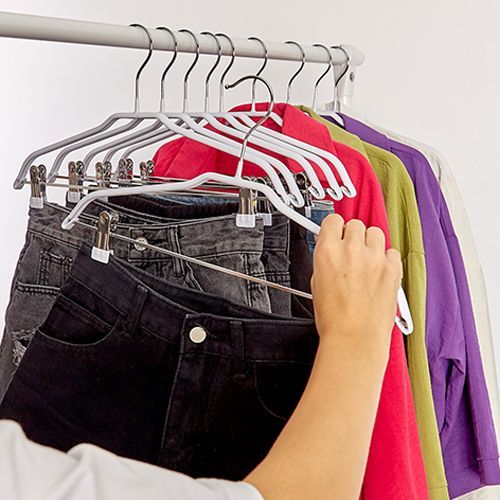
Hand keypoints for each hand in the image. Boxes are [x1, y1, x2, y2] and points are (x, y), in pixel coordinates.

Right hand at [311, 215, 401, 361]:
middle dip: (352, 236)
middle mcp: (352, 249)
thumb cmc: (334, 319)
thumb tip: (331, 250)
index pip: (332, 220)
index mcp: (328, 251)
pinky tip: (378, 271)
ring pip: (375, 232)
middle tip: (350, 251)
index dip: (334, 228)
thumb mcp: (316, 282)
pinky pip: (391, 251)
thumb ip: (325, 259)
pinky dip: (386, 258)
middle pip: (355, 224)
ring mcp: (374, 258)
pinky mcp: (393, 268)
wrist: (354, 338)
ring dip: (369, 243)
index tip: (336, 234)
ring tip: (366, 260)